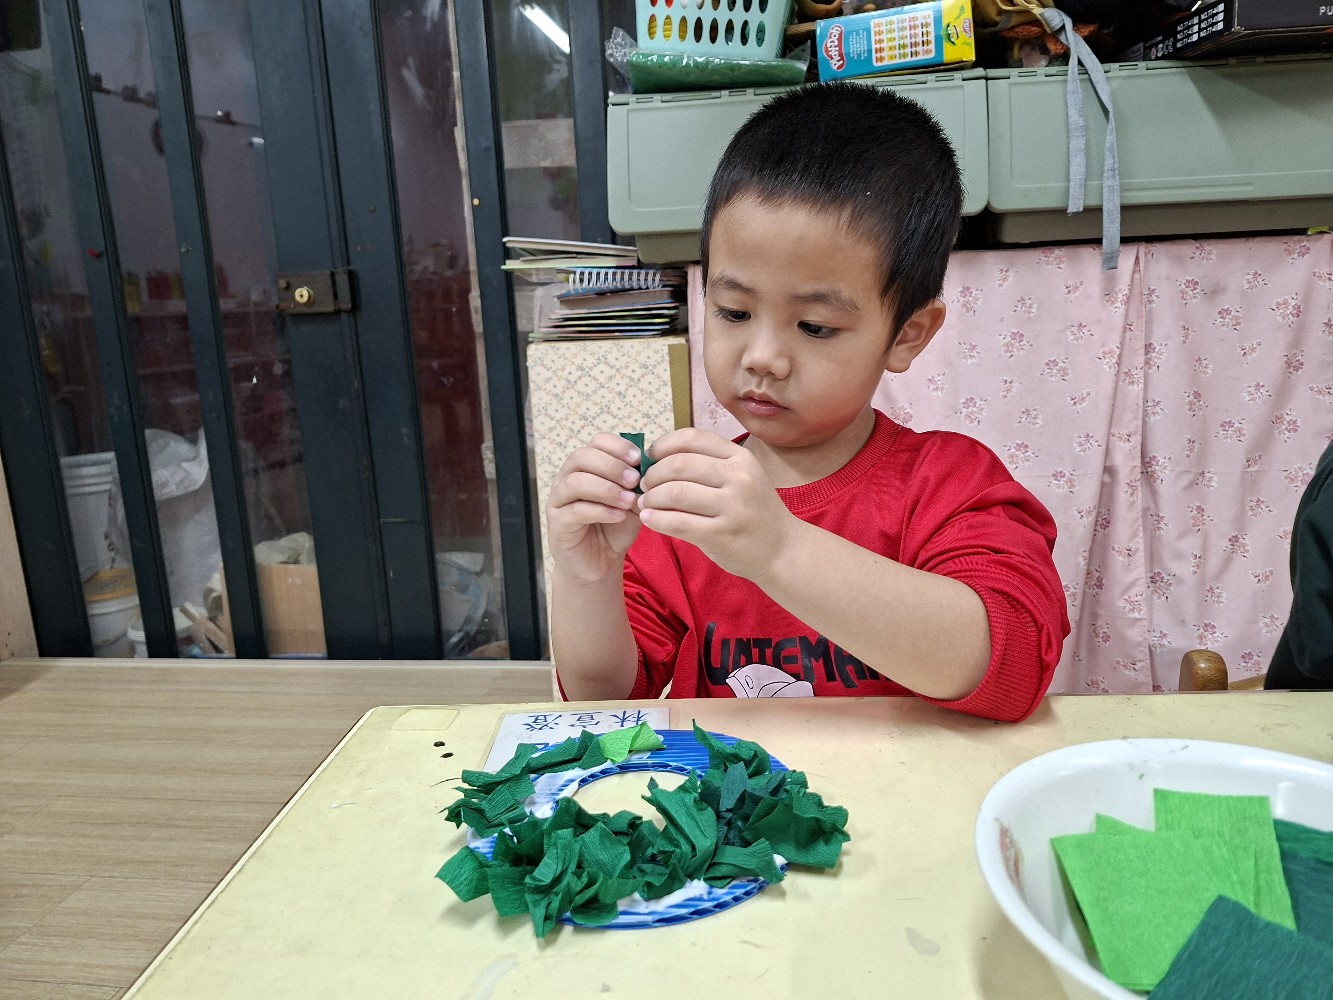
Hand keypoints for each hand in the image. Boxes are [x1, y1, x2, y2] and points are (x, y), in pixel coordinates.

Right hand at [546, 433, 643, 583]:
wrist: (600, 563)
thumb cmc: (615, 528)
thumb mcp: (633, 502)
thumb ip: (638, 485)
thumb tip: (649, 468)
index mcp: (586, 466)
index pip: (597, 442)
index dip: (618, 446)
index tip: (639, 459)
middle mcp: (567, 477)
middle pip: (582, 457)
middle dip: (612, 466)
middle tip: (634, 480)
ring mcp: (559, 500)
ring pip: (575, 482)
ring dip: (605, 488)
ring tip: (628, 500)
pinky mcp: (557, 523)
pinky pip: (575, 510)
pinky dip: (600, 511)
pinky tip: (619, 516)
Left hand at [638, 427, 795, 581]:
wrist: (782, 549)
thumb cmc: (752, 511)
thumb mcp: (741, 477)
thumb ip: (707, 465)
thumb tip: (655, 459)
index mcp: (740, 457)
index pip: (692, 438)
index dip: (662, 445)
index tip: (649, 457)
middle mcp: (739, 477)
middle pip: (679, 464)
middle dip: (652, 474)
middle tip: (643, 485)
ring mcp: (732, 506)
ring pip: (676, 492)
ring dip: (651, 498)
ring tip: (644, 503)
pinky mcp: (722, 534)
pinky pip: (678, 523)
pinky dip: (656, 520)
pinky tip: (648, 519)